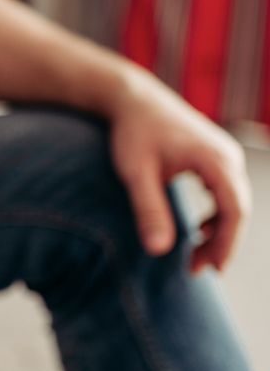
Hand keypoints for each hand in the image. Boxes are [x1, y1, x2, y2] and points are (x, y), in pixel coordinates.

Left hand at [108, 73, 251, 272]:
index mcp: (215, 160)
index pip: (235, 210)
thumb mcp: (136, 174)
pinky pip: (225, 191)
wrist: (132, 99)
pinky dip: (216, 214)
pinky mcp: (214, 156)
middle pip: (238, 208)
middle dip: (221, 243)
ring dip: (219, 231)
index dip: (226, 244)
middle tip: (197, 270)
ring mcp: (224, 154)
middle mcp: (227, 156)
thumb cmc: (133, 134)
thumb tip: (158, 251)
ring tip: (196, 257)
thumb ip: (149, 210)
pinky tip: (198, 231)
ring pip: (233, 201)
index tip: (210, 270)